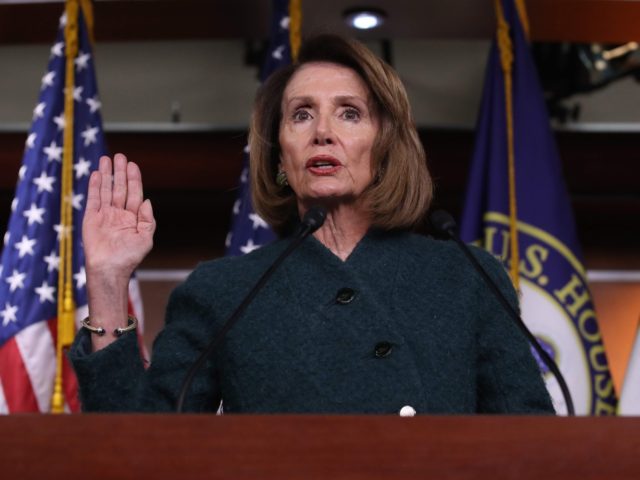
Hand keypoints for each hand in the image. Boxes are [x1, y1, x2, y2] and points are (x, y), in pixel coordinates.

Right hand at [83, 153, 154, 280]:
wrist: (109, 269)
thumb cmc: (129, 257)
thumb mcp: (146, 238)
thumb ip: (148, 219)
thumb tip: (147, 200)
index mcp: (134, 218)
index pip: (134, 193)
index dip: (134, 179)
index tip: (133, 165)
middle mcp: (119, 214)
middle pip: (120, 188)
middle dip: (120, 172)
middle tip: (120, 156)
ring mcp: (105, 215)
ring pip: (106, 190)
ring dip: (106, 174)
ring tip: (106, 158)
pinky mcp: (92, 218)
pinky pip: (93, 199)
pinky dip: (94, 186)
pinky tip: (96, 174)